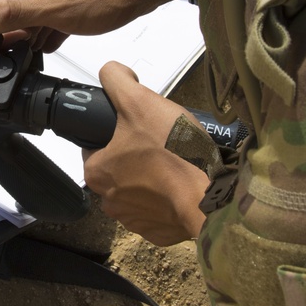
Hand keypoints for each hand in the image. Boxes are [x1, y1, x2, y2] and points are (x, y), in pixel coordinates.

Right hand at [0, 0, 197, 51]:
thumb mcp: (56, 9)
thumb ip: (15, 14)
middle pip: (8, 11)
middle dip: (3, 35)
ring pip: (30, 17)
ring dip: (24, 37)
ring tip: (17, 62)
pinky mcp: (73, 2)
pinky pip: (50, 19)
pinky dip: (45, 34)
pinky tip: (43, 50)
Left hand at [83, 62, 208, 244]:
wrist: (210, 198)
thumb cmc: (172, 150)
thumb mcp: (139, 101)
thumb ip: (116, 79)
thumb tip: (111, 73)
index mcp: (96, 172)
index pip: (96, 144)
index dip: (116, 130)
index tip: (138, 125)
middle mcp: (109, 201)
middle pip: (119, 166)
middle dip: (137, 154)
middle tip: (162, 141)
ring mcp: (134, 220)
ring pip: (139, 189)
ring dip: (153, 177)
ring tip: (176, 161)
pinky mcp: (158, 232)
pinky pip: (159, 210)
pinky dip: (169, 198)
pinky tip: (183, 184)